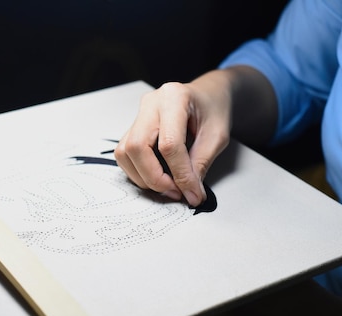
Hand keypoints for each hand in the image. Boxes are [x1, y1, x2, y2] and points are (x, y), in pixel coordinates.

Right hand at [115, 72, 232, 206]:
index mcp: (174, 98)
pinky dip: (138, 171)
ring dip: (143, 177)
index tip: (192, 192)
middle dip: (154, 177)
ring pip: (125, 153)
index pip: (169, 144)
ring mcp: (138, 115)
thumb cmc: (213, 109)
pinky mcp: (133, 128)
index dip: (180, 174)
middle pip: (137, 147)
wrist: (208, 95)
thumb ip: (200, 164)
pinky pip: (124, 154)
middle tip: (175, 191)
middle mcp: (150, 104)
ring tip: (167, 186)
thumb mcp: (217, 136)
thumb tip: (189, 192)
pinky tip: (157, 176)